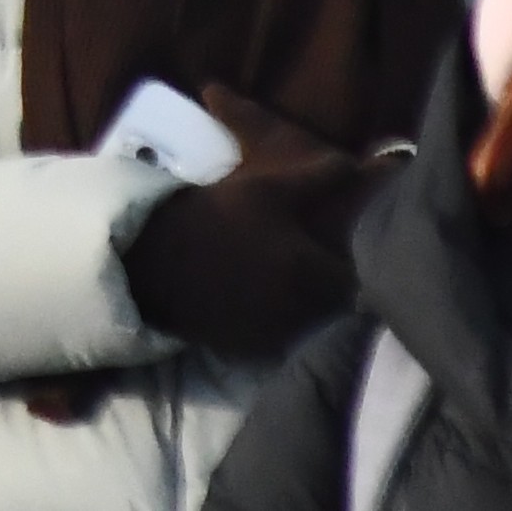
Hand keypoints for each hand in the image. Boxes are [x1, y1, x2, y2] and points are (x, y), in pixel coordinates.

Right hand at [115, 141, 387, 362]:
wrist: (156, 260)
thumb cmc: (218, 216)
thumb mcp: (269, 188)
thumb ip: (318, 178)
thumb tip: (354, 164)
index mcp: (310, 271)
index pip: (350, 277)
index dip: (342, 261)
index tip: (328, 246)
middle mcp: (300, 309)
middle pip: (328, 303)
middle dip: (321, 283)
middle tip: (302, 260)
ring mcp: (273, 333)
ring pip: (303, 322)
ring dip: (298, 303)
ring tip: (277, 278)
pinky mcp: (248, 348)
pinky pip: (274, 337)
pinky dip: (270, 321)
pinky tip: (252, 297)